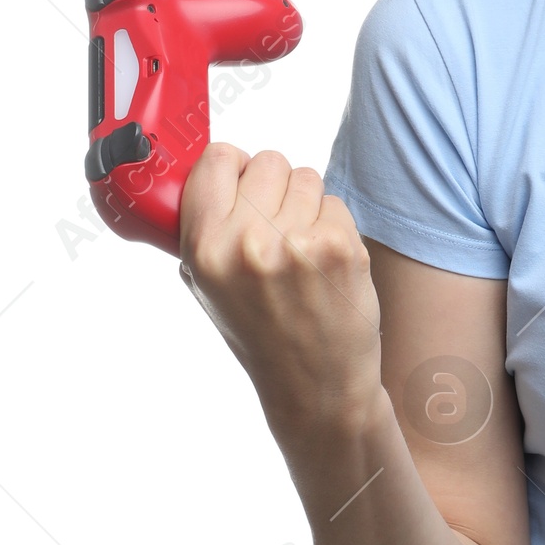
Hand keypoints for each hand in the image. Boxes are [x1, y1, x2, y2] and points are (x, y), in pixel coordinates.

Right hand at [177, 144, 382, 435]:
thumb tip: (213, 171)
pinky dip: (332, 225)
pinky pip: (335, 203)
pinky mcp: (341, 246)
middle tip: (275, 226)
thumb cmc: (260, 332)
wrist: (315, 384)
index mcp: (205, 249)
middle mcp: (248, 243)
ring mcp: (298, 243)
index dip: (232, 167)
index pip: (217, 159)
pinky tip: (324, 263)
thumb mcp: (206, 287)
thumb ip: (203, 228)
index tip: (239, 183)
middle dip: (273, 186)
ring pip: (306, 177)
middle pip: (268, 160)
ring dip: (305, 204)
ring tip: (299, 249)